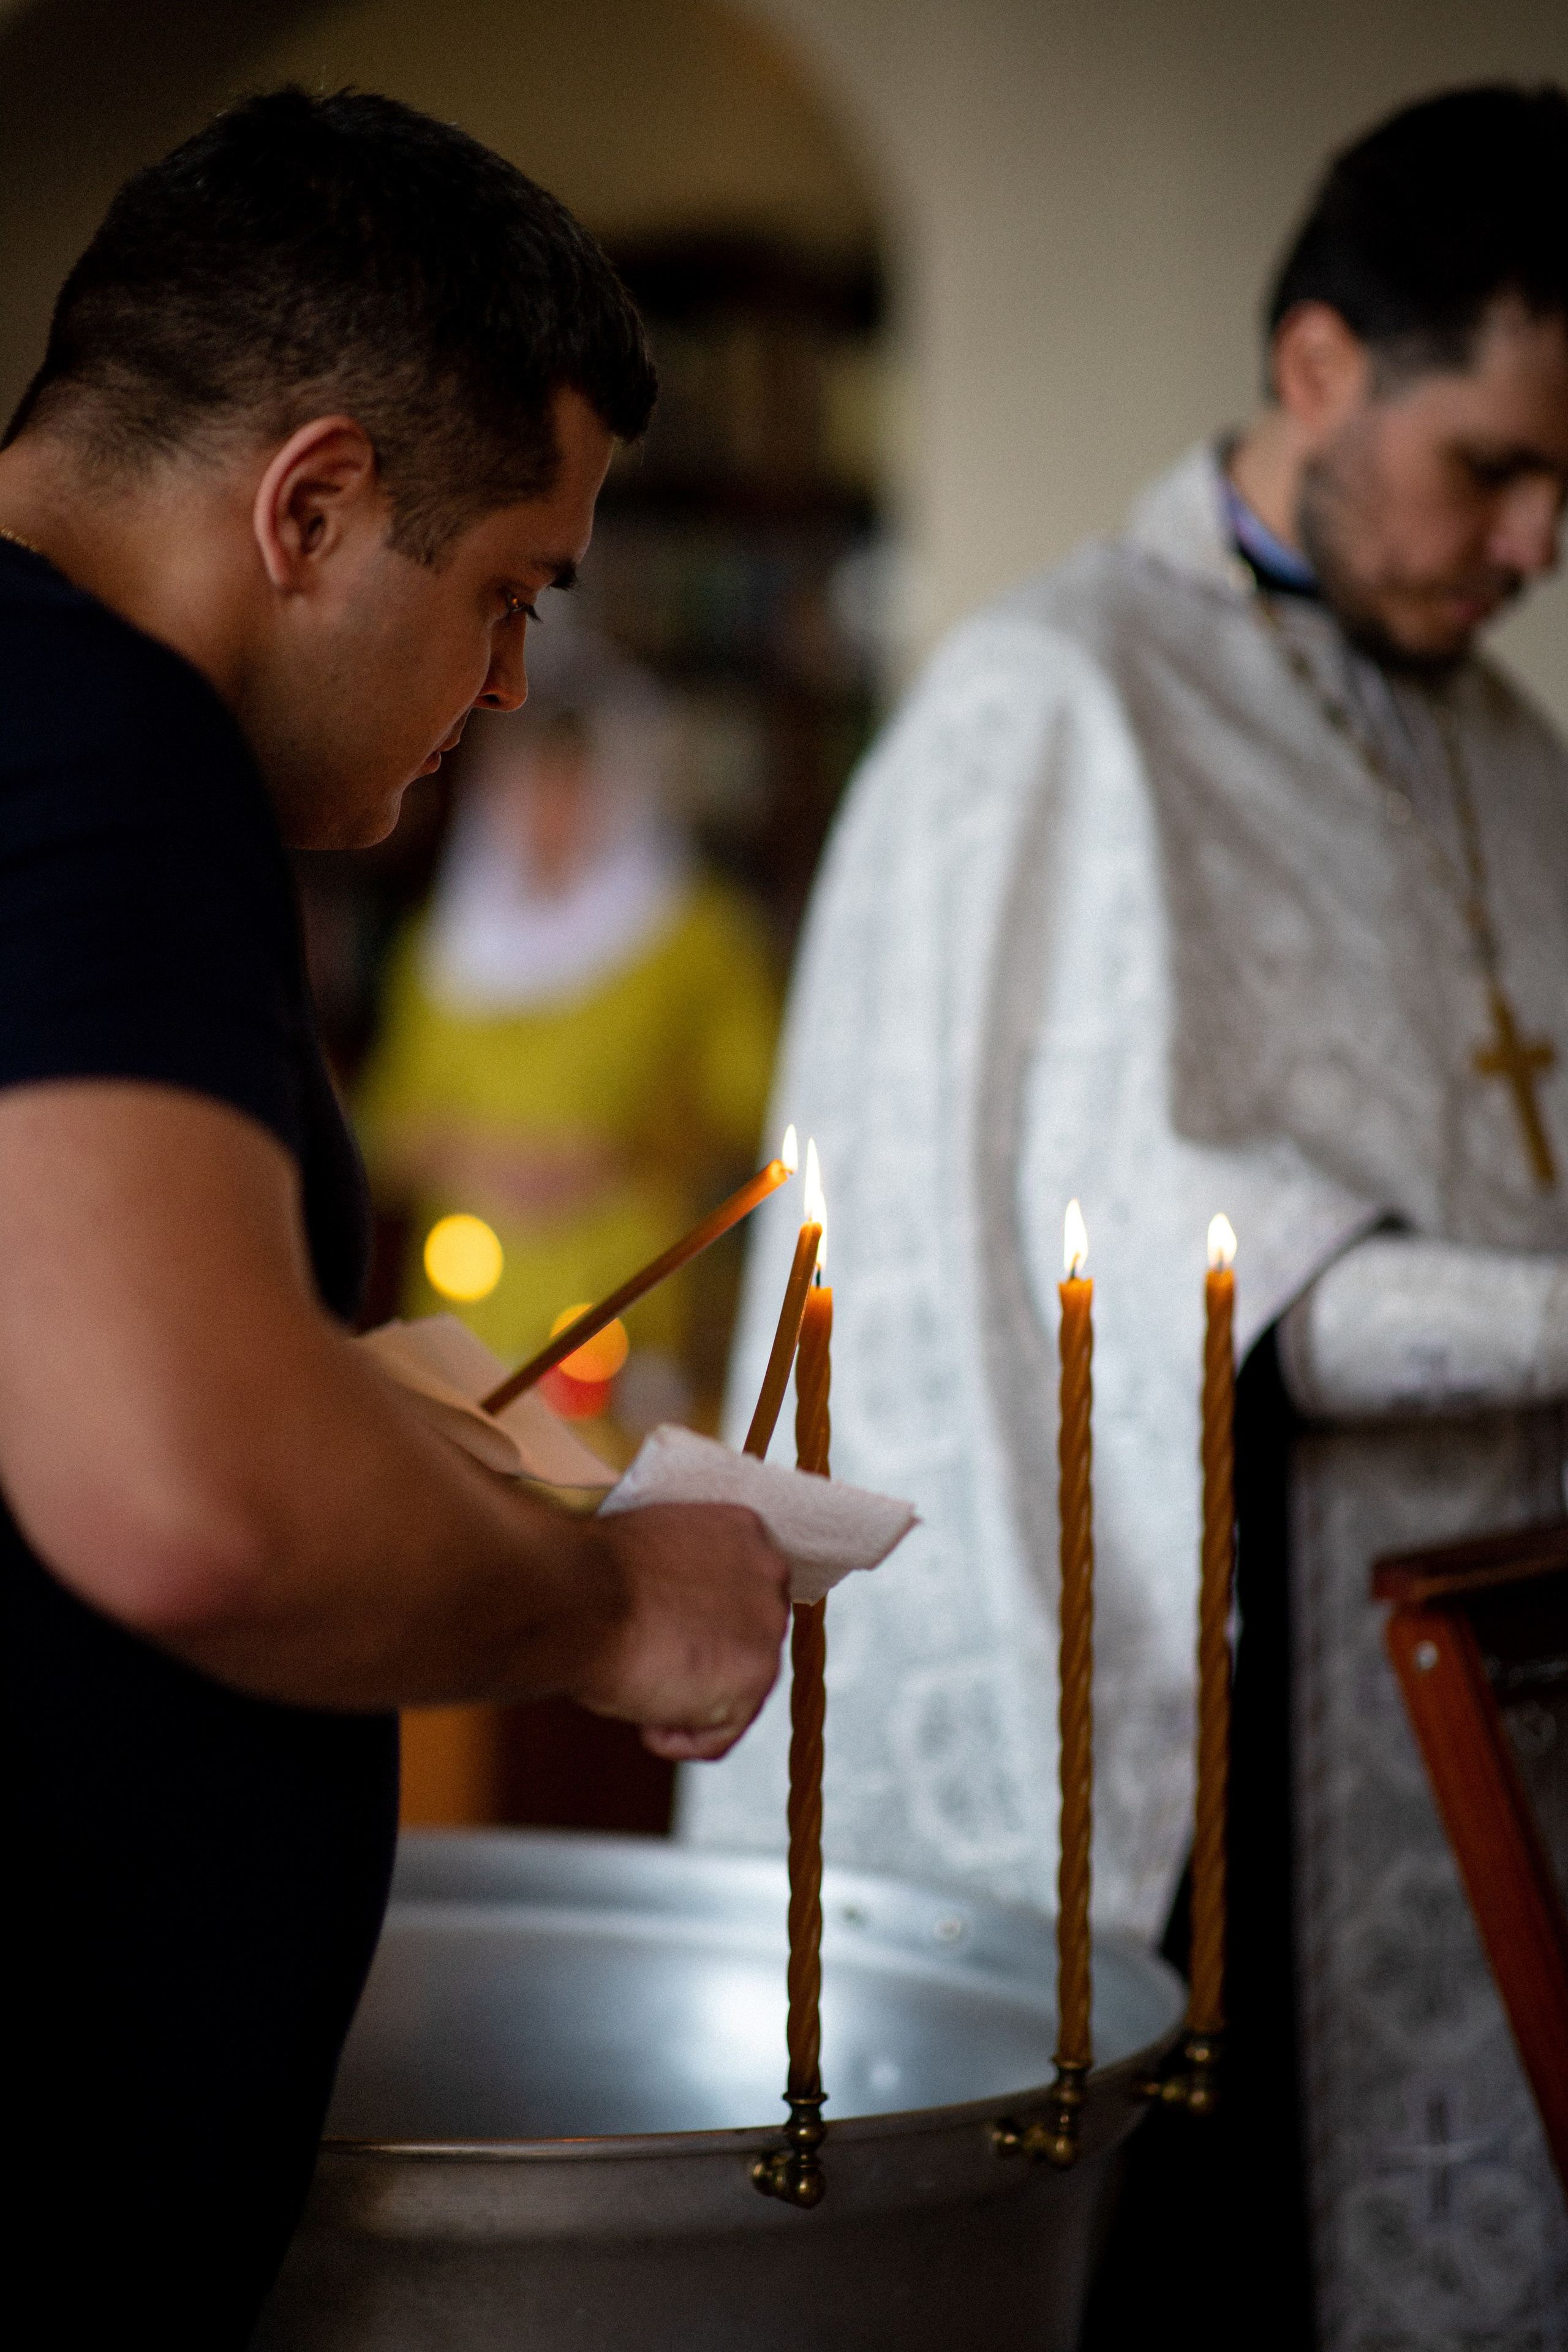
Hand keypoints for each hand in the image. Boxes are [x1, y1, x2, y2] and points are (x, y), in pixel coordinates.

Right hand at [569, 1503, 790, 1761]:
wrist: (582, 1598)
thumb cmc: (592, 1575)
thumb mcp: (653, 1550)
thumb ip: (685, 1575)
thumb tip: (679, 1613)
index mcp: (744, 1533)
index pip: (739, 1593)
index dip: (697, 1624)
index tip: (662, 1634)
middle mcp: (769, 1575)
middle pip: (744, 1642)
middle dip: (699, 1664)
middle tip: (649, 1668)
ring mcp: (767, 1630)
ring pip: (736, 1691)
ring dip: (686, 1702)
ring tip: (638, 1691)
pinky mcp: (752, 1683)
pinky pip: (720, 1735)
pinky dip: (678, 1739)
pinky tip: (645, 1724)